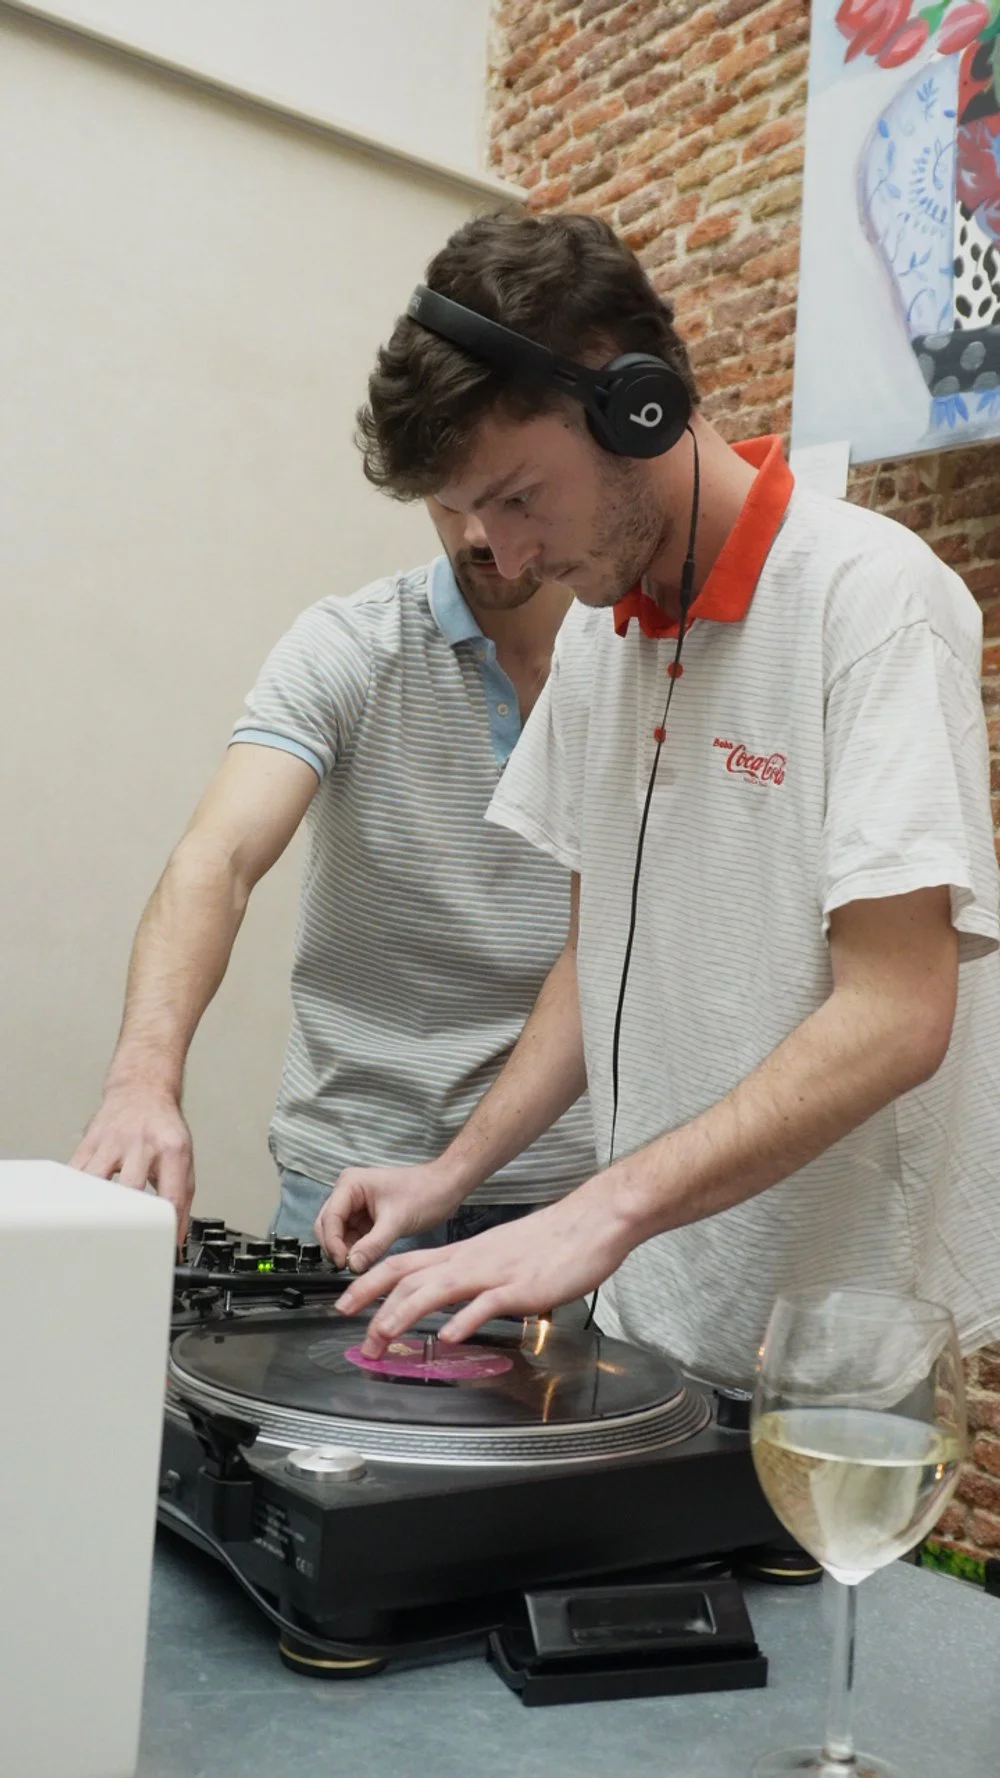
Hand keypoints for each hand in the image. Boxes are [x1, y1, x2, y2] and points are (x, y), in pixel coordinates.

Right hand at [71, 1085, 193, 1239]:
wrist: (142, 1092)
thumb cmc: (163, 1130)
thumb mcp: (183, 1158)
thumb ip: (181, 1197)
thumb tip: (177, 1237)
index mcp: (172, 1150)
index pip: (172, 1197)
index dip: (168, 1230)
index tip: (163, 1250)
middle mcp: (143, 1143)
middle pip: (130, 1189)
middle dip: (127, 1221)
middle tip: (124, 1245)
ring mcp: (113, 1141)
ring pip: (96, 1181)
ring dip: (95, 1208)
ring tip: (95, 1229)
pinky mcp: (90, 1141)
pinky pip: (76, 1173)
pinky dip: (75, 1194)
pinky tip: (78, 1207)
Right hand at [315, 1162, 466, 1271]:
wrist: (446, 1188)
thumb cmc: (426, 1192)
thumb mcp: (397, 1221)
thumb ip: (372, 1245)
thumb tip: (352, 1266)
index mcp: (350, 1184)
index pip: (330, 1218)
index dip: (333, 1243)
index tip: (343, 1264)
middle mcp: (348, 1191)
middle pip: (327, 1225)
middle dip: (336, 1247)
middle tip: (349, 1267)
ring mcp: (355, 1204)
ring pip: (338, 1234)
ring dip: (346, 1250)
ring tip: (360, 1264)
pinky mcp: (365, 1216)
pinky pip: (351, 1237)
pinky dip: (355, 1249)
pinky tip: (365, 1259)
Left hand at [334, 1175, 637, 1355]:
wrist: (589, 1223)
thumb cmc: (549, 1243)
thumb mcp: (498, 1257)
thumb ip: (472, 1278)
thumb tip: (449, 1305)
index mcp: (462, 1254)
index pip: (403, 1265)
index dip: (369, 1284)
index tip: (345, 1305)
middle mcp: (469, 1260)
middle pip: (409, 1277)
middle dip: (375, 1305)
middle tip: (357, 1337)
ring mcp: (493, 1272)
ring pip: (438, 1289)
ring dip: (406, 1313)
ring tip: (384, 1336)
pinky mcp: (521, 1286)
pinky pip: (487, 1302)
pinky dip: (465, 1319)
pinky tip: (450, 1336)